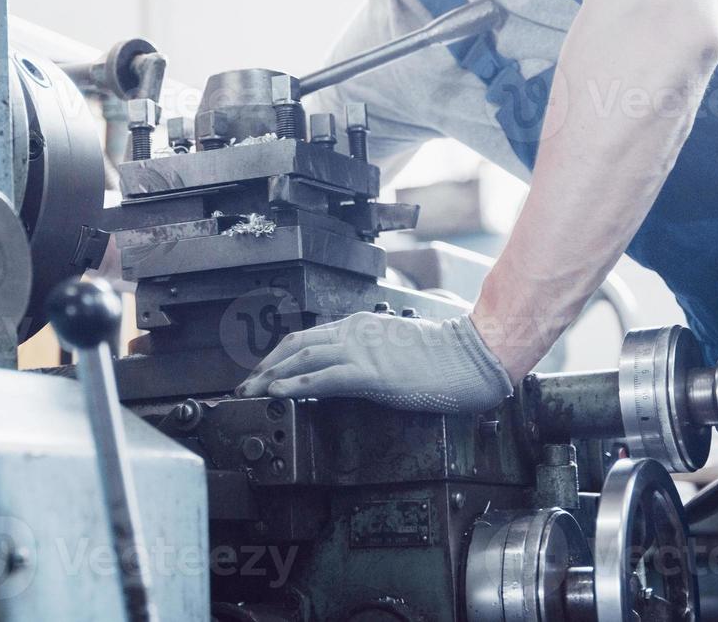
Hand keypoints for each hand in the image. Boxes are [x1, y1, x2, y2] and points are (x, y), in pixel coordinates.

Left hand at [234, 311, 513, 412]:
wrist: (471, 357)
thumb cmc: (443, 357)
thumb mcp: (396, 349)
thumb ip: (370, 354)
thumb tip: (349, 370)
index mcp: (359, 325)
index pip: (308, 337)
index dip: (279, 355)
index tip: (262, 372)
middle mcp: (354, 331)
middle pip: (296, 344)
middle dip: (265, 365)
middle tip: (245, 386)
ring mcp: (362, 350)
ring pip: (302, 358)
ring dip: (271, 376)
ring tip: (252, 392)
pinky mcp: (371, 373)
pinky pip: (323, 378)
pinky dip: (295, 384)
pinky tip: (278, 393)